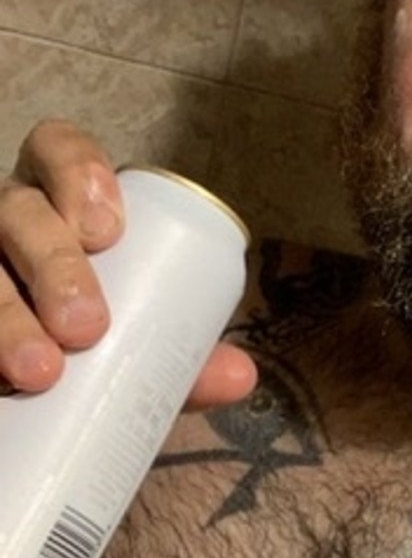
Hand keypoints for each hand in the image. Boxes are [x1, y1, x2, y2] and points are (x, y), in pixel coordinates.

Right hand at [0, 119, 255, 407]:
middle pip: (17, 212)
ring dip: (5, 316)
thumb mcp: (132, 352)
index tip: (109, 230)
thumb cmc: (83, 355)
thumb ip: (180, 362)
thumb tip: (241, 375)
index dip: (78, 171)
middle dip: (53, 264)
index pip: (56, 149)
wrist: (22, 408)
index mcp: (55, 206)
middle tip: (87, 327)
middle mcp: (2, 221)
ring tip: (40, 370)